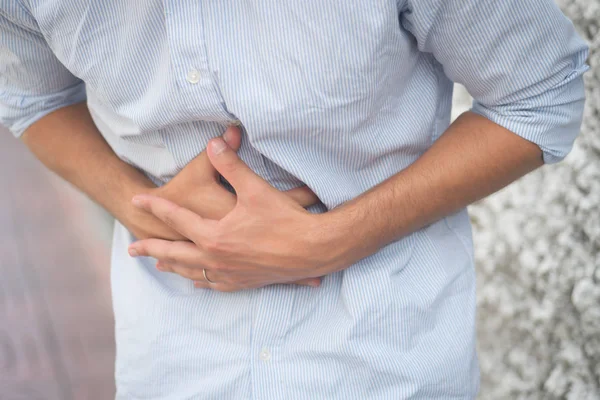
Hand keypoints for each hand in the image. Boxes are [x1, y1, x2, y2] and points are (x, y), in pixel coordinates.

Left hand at [128, 135, 349, 291]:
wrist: (314, 251)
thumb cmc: (286, 221)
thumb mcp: (255, 189)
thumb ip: (231, 165)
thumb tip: (213, 143)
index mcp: (215, 236)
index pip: (177, 219)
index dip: (156, 207)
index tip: (137, 200)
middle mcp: (217, 259)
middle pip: (176, 254)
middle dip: (152, 248)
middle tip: (132, 249)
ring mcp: (230, 274)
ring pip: (193, 272)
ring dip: (173, 267)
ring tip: (159, 265)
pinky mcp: (245, 283)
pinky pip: (214, 285)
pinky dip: (200, 281)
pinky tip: (197, 282)